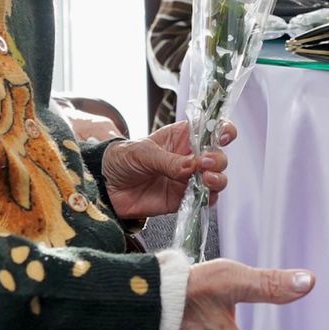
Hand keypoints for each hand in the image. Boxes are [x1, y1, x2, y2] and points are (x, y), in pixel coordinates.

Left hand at [101, 120, 235, 219]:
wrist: (105, 187)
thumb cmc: (123, 159)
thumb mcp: (143, 153)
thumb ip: (167, 160)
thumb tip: (192, 166)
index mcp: (183, 136)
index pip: (211, 129)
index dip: (223, 130)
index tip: (222, 136)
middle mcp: (190, 157)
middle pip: (217, 156)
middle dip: (217, 159)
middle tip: (203, 163)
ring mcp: (188, 179)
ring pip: (216, 179)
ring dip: (218, 179)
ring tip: (206, 179)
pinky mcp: (182, 199)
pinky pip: (203, 200)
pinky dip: (207, 199)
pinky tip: (201, 195)